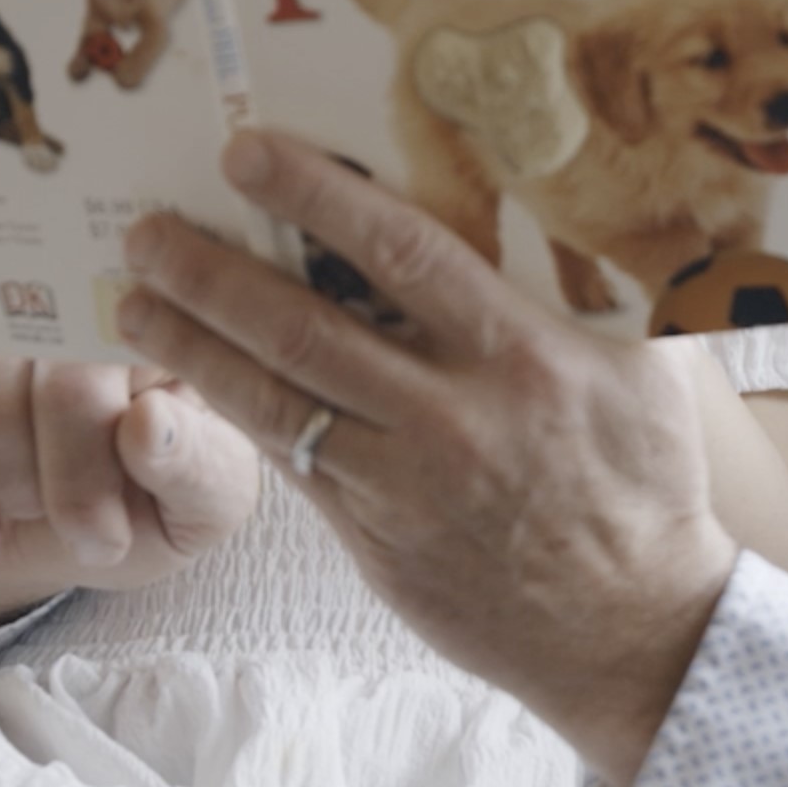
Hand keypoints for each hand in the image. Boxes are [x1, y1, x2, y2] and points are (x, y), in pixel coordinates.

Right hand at [0, 347, 264, 634]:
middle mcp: (78, 304)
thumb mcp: (199, 506)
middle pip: (56, 384)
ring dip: (0, 490)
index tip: (104, 539)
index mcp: (165, 330)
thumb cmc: (146, 508)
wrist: (50, 535)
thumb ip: (194, 466)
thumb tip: (150, 422)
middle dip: (66, 488)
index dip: (105, 461)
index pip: (135, 367)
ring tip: (32, 526)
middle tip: (88, 541)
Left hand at [115, 132, 737, 783]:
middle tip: (148, 228)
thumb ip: (607, 295)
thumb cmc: (649, 488)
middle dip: (213, 272)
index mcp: (522, 357)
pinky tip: (192, 383)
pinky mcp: (375, 541)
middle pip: (306, 328)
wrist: (637, 632)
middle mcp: (452, 417)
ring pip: (275, 402)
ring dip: (194, 347)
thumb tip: (580, 209)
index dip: (315, 197)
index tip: (248, 154)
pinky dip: (237, 418)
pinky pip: (292, 466)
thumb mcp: (653, 376)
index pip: (400, 254)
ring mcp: (404, 486)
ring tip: (134, 302)